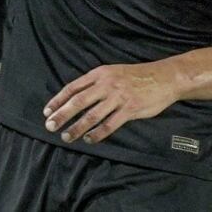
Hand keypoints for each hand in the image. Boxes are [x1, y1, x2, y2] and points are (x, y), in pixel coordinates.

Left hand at [43, 63, 179, 143]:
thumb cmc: (136, 76)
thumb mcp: (112, 72)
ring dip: (77, 127)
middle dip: (61, 115)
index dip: (58, 100)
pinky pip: (109, 124)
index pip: (72, 88)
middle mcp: (106, 85)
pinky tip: (89, 139)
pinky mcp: (130, 109)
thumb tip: (76, 97)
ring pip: (91, 115)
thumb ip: (95, 83)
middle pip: (78, 102)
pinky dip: (97, 134)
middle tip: (50, 126)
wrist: (164, 77)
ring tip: (66, 136)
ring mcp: (118, 97)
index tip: (47, 111)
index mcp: (99, 74)